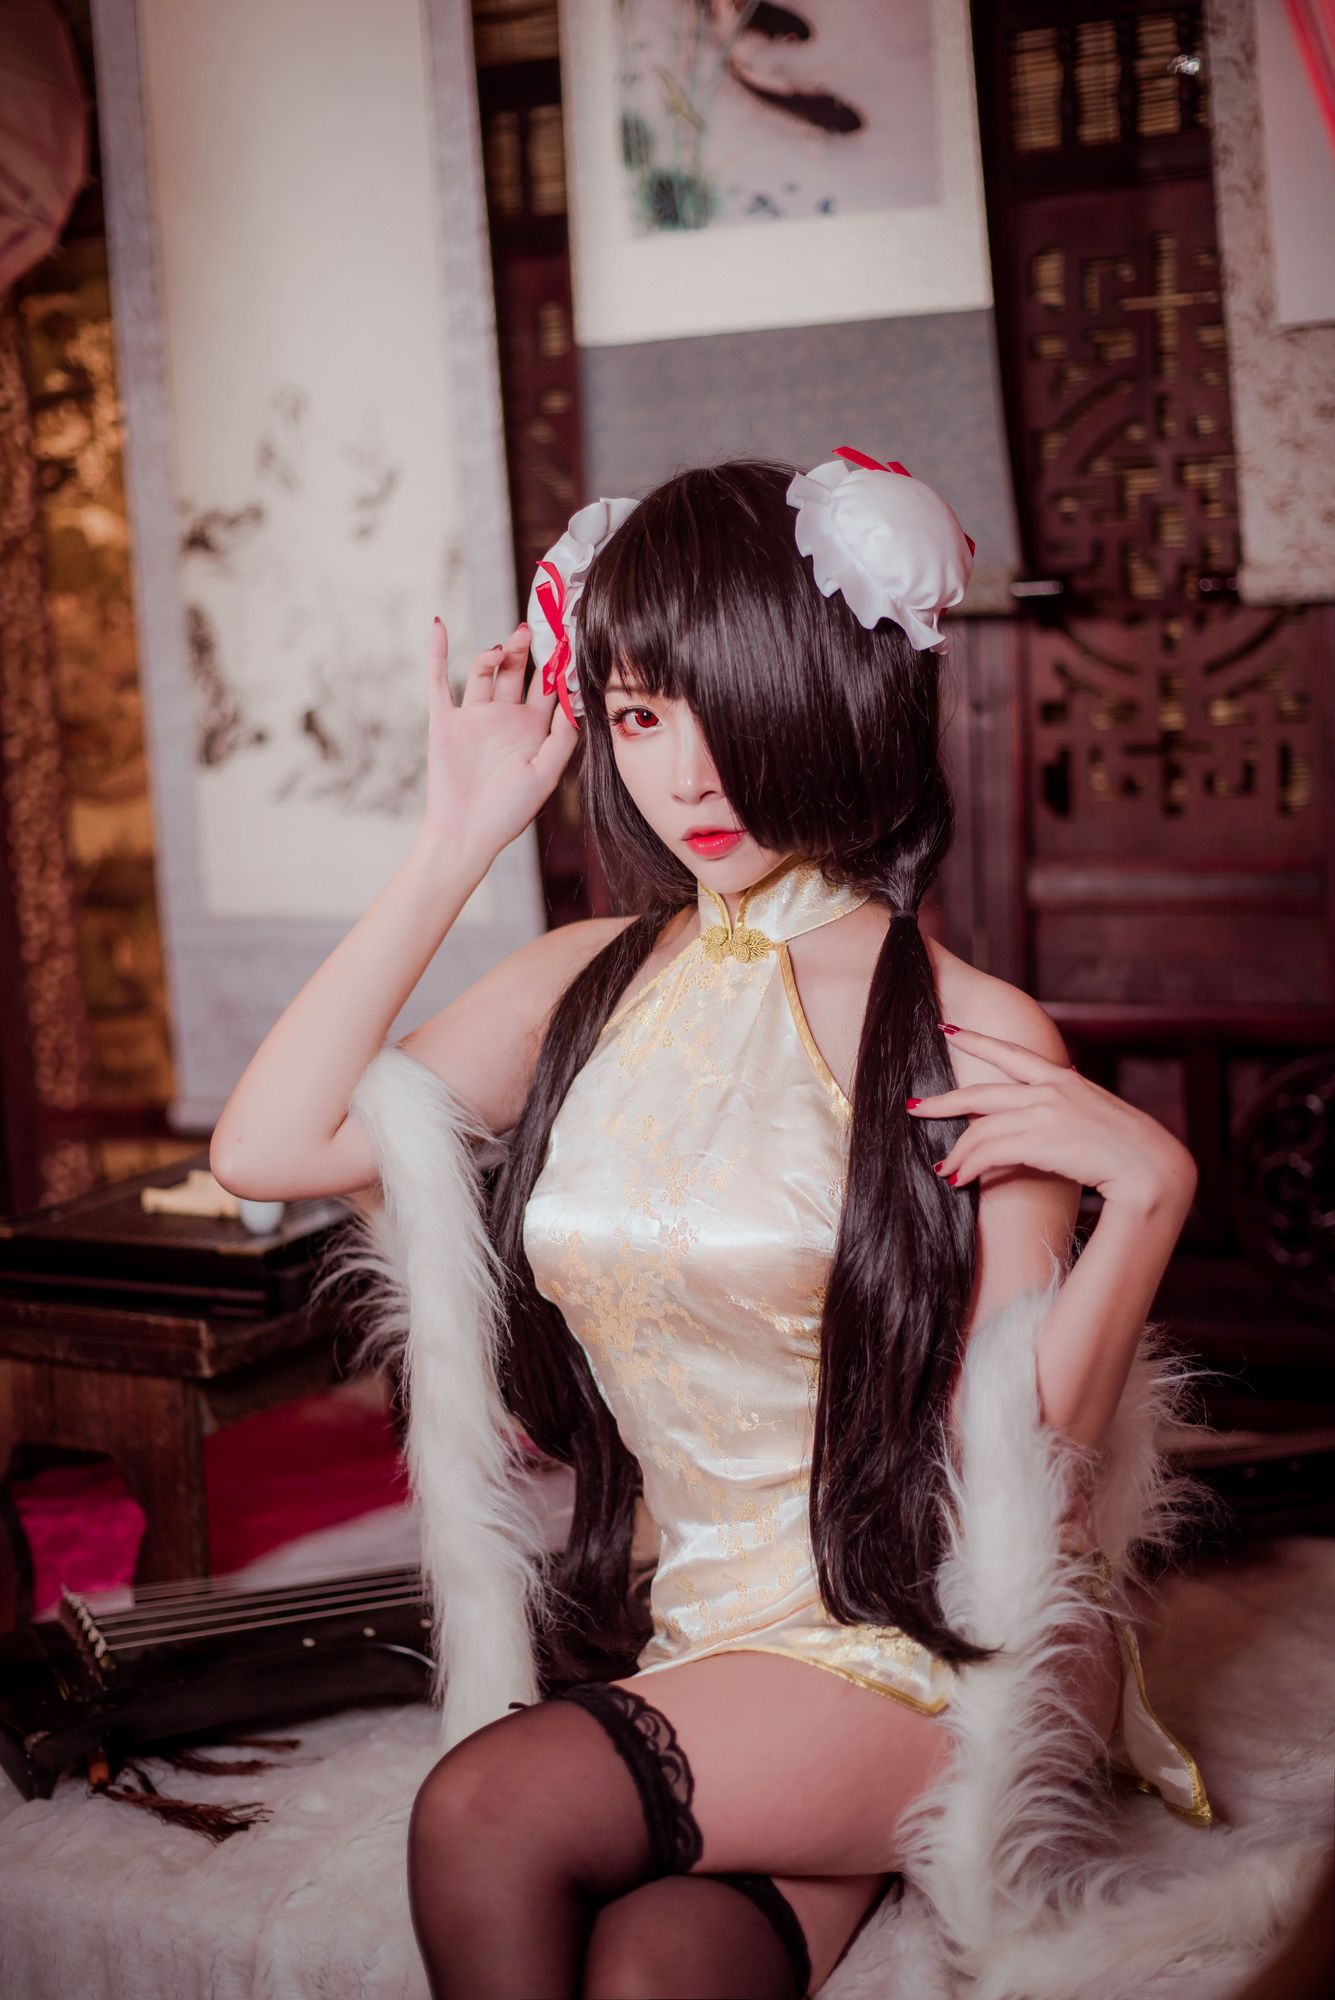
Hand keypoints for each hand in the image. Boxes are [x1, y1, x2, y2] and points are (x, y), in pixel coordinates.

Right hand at [419, 617, 579, 865]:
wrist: (466, 834)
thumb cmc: (508, 812)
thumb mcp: (545, 775)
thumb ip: (561, 738)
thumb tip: (572, 701)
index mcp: (532, 729)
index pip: (547, 687)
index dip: (556, 664)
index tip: (567, 638)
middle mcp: (504, 718)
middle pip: (516, 671)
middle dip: (525, 650)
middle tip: (536, 629)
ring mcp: (473, 717)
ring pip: (484, 672)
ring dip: (494, 653)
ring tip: (506, 645)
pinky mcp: (445, 721)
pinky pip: (439, 680)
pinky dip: (438, 652)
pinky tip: (439, 626)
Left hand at [907, 1024, 1198, 1215]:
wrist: (1153, 1169)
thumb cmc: (1129, 1150)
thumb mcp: (1096, 1114)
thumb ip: (1068, 1105)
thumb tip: (1047, 1105)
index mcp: (1063, 1078)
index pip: (1010, 1053)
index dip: (975, 1040)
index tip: (946, 1030)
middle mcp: (1049, 1089)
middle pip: (980, 1092)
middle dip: (942, 1101)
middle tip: (912, 1107)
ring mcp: (1044, 1113)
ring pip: (981, 1129)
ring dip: (958, 1154)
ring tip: (944, 1170)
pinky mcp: (1041, 1140)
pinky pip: (989, 1152)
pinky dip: (970, 1167)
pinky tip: (959, 1179)